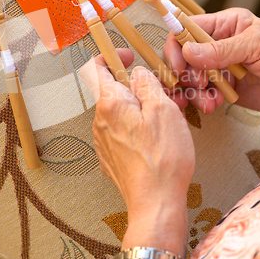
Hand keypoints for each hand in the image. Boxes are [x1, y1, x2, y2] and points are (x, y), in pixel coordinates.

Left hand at [80, 49, 194, 246]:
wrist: (156, 202)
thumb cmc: (163, 157)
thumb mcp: (163, 109)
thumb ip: (146, 83)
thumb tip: (137, 73)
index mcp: (110, 104)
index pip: (96, 67)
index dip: (111, 56)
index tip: (128, 57)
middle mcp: (99, 121)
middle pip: (112, 91)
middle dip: (134, 88)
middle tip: (160, 97)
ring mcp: (102, 141)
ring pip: (117, 113)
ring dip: (136, 110)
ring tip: (161, 123)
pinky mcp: (110, 157)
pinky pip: (119, 132)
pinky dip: (134, 128)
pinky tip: (154, 142)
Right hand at [163, 8, 259, 112]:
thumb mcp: (256, 46)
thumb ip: (221, 49)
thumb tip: (187, 51)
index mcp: (224, 25)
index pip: (187, 28)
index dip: (177, 46)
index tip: (177, 66)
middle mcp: (217, 45)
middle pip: (183, 55)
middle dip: (185, 73)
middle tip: (198, 85)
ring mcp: (218, 67)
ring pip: (188, 77)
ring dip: (192, 92)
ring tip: (206, 102)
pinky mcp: (221, 87)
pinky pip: (201, 93)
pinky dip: (202, 101)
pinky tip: (213, 104)